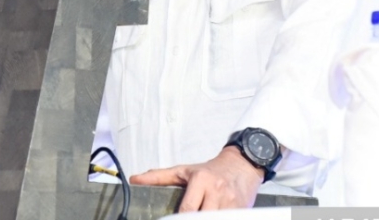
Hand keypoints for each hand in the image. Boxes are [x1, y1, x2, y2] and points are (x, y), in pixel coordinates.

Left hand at [130, 146, 263, 211]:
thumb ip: (159, 177)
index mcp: (201, 180)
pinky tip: (214, 219)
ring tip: (199, 219)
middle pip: (203, 218)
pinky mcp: (242, 210)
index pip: (187, 209)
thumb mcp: (184, 171)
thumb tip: (135, 180)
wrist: (241, 164)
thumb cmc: (211, 170)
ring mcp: (232, 202)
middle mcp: (217, 191)